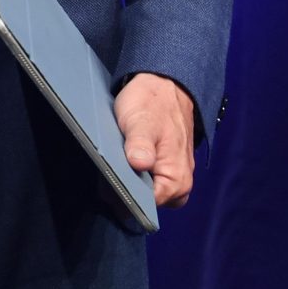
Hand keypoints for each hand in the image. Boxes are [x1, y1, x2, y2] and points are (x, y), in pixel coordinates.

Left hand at [114, 72, 197, 207]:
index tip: (108, 185)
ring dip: (130, 183)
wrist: (164, 82)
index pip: (149, 206)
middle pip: (148, 203)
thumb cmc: (153, 101)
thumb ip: (140, 144)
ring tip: (113, 166)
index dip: (126, 198)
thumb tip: (138, 164)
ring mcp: (173, 175)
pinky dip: (135, 175)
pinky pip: (149, 181)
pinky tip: (121, 162)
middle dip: (127, 192)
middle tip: (107, 174)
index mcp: (177, 178)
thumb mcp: (141, 120)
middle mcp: (180, 183)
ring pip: (148, 192)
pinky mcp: (164, 166)